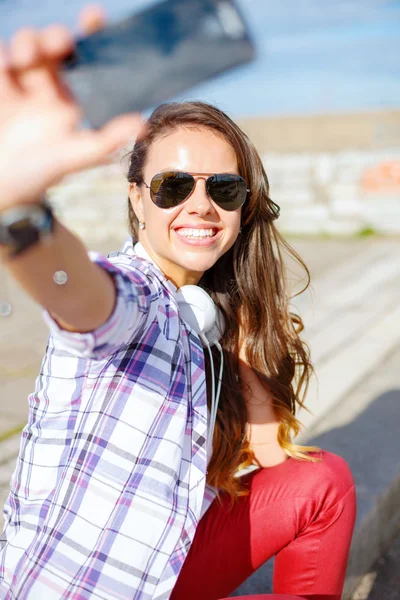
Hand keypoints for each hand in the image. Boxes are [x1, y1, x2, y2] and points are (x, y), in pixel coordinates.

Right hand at [0, 5, 143, 210]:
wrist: (7, 186)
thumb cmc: (44, 173)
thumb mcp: (77, 156)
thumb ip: (107, 139)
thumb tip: (142, 124)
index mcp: (73, 98)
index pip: (85, 60)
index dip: (91, 35)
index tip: (95, 17)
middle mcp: (50, 87)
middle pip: (53, 46)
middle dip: (54, 37)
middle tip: (58, 44)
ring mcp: (24, 86)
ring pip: (27, 46)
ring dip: (27, 43)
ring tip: (23, 60)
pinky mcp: (3, 89)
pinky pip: (0, 59)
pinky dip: (1, 55)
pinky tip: (6, 64)